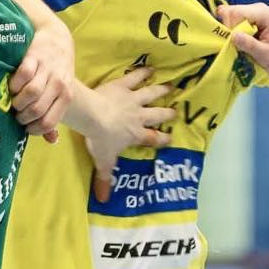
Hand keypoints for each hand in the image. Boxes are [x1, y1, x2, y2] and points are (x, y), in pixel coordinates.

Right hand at [9, 22, 74, 142]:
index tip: (24, 126)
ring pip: (31, 94)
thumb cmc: (56, 71)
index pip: (49, 122)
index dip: (32, 129)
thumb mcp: (61, 92)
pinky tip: (12, 85)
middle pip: (37, 110)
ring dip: (17, 101)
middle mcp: (59, 84)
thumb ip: (54, 115)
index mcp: (67, 96)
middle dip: (22, 117)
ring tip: (14, 101)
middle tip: (16, 114)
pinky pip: (23, 75)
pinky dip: (15, 83)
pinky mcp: (35, 56)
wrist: (57, 37)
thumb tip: (52, 141)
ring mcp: (48, 70)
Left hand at [86, 67, 175, 202]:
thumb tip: (104, 200)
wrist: (93, 116)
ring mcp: (133, 100)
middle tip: (175, 111)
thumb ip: (105, 179)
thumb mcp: (104, 161)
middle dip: (167, 113)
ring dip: (160, 90)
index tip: (171, 138)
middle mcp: (139, 116)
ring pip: (151, 94)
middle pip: (157, 114)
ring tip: (170, 87)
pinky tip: (150, 67)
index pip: (153, 138)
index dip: (163, 139)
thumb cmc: (100, 139)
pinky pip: (135, 77)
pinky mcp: (123, 86)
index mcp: (137, 134)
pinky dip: (143, 72)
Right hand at [218, 3, 268, 79]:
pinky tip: (240, 41)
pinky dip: (231, 31)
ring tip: (240, 44)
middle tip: (236, 44)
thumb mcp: (264, 55)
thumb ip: (249, 44)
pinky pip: (231, 20)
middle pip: (231, 11)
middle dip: (229, 28)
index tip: (233, 42)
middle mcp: (258, 8)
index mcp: (265, 14)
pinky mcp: (248, 17)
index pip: (237, 12)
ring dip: (230, 31)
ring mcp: (252, 12)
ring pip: (229, 15)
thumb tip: (233, 35)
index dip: (230, 26)